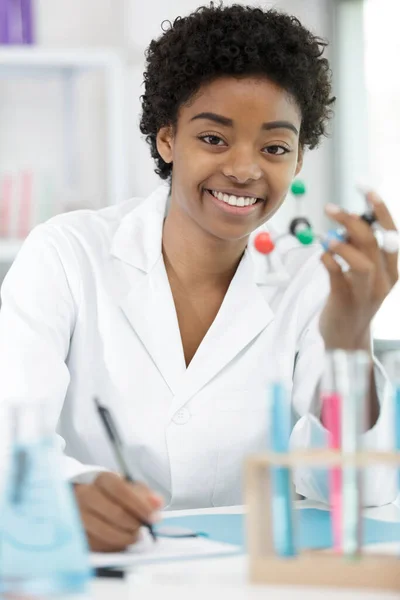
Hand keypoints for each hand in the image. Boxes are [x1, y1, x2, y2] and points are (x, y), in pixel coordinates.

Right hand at [74, 472, 162, 551]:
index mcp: (102, 479)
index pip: (120, 490)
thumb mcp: (128, 488)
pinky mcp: (74, 533)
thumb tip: (157, 503)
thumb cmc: (110, 494)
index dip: (139, 505)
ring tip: (134, 536)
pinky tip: (120, 542)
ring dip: (124, 537)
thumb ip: (144, 494)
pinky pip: (95, 544)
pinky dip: (112, 546)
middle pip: (114, 512)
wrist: (83, 500)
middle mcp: (85, 494)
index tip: (153, 517)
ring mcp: (76, 514)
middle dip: (134, 524)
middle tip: (143, 529)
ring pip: (104, 531)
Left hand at [319, 190, 397, 349]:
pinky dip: (329, 261)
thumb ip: (359, 250)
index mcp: (392, 270)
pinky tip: (322, 254)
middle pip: (374, 243)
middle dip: (352, 221)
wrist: (346, 339)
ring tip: (325, 236)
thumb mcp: (364, 275)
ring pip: (363, 262)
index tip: (367, 190)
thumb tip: (347, 221)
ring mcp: (366, 293)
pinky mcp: (346, 301)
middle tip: (330, 208)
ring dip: (343, 244)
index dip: (380, 210)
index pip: (391, 234)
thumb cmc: (353, 300)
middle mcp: (384, 280)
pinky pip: (338, 277)